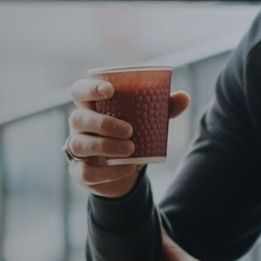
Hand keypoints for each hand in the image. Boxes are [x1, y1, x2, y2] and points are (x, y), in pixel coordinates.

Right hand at [65, 80, 192, 198]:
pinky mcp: (80, 172)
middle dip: (102, 123)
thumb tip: (184, 97)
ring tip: (131, 149)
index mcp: (92, 106)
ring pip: (78, 144)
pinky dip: (108, 172)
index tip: (110, 90)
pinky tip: (127, 168)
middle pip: (78, 118)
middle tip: (130, 130)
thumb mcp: (148, 121)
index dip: (89, 88)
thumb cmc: (133, 136)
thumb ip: (164, 108)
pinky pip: (86, 172)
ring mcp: (76, 150)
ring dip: (105, 146)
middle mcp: (79, 126)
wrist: (125, 171)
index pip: (79, 91)